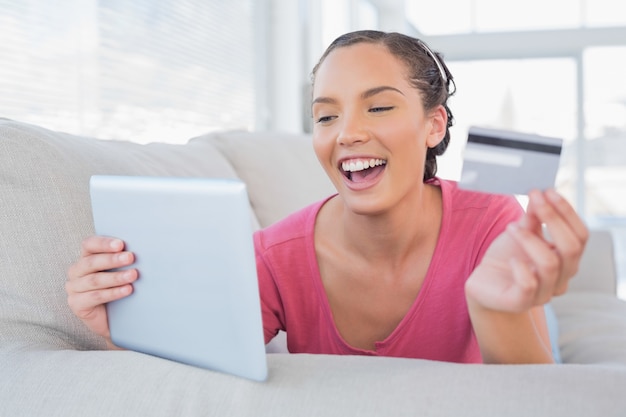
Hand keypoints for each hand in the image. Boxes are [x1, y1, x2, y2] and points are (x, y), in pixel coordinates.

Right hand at [66, 236, 136, 346]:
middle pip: (91, 262)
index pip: (90, 245)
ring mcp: (74, 288)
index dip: (104, 243)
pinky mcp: (76, 303)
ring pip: (95, 280)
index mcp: (86, 257)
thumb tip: (142, 249)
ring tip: (133, 275)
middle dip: (112, 259)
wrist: (115, 319)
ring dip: (116, 277)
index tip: (120, 244)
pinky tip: (127, 290)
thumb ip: (124, 259)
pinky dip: (113, 292)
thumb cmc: (119, 288)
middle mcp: (77, 271)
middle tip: (130, 257)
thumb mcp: (120, 271)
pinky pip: (95, 296)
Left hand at [465, 189, 588, 312]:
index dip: (567, 212)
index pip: (581, 236)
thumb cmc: (506, 257)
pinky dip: (519, 267)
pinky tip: (510, 259)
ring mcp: (543, 293)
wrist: (484, 284)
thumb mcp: (520, 232)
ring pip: (550, 264)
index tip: (548, 191)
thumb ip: (532, 217)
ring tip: (511, 227)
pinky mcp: (520, 302)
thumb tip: (541, 194)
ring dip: (530, 239)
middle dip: (553, 219)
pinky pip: (528, 285)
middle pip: (572, 248)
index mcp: (566, 260)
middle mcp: (561, 278)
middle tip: (533, 199)